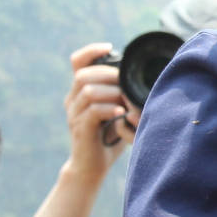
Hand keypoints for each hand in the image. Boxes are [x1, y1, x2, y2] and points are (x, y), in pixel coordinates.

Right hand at [62, 43, 137, 178]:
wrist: (91, 168)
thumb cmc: (108, 138)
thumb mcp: (115, 110)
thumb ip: (122, 94)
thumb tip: (143, 79)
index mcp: (79, 91)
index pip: (77, 62)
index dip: (91, 51)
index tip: (109, 48)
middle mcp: (73, 100)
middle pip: (83, 74)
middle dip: (109, 75)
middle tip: (126, 85)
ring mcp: (74, 114)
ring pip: (88, 91)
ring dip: (112, 93)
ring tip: (126, 102)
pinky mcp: (80, 129)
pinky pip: (93, 111)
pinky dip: (109, 109)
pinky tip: (121, 114)